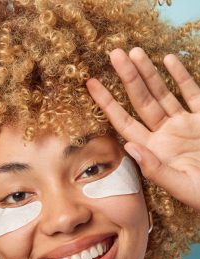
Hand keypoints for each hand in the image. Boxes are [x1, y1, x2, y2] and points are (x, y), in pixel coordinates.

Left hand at [86, 47, 199, 210]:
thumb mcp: (181, 186)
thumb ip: (155, 169)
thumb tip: (129, 147)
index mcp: (154, 151)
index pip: (124, 123)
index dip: (107, 103)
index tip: (91, 84)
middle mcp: (165, 135)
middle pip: (141, 101)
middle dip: (128, 78)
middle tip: (114, 54)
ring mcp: (185, 124)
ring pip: (163, 93)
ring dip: (149, 73)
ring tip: (135, 52)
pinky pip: (192, 93)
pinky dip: (181, 76)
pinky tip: (168, 60)